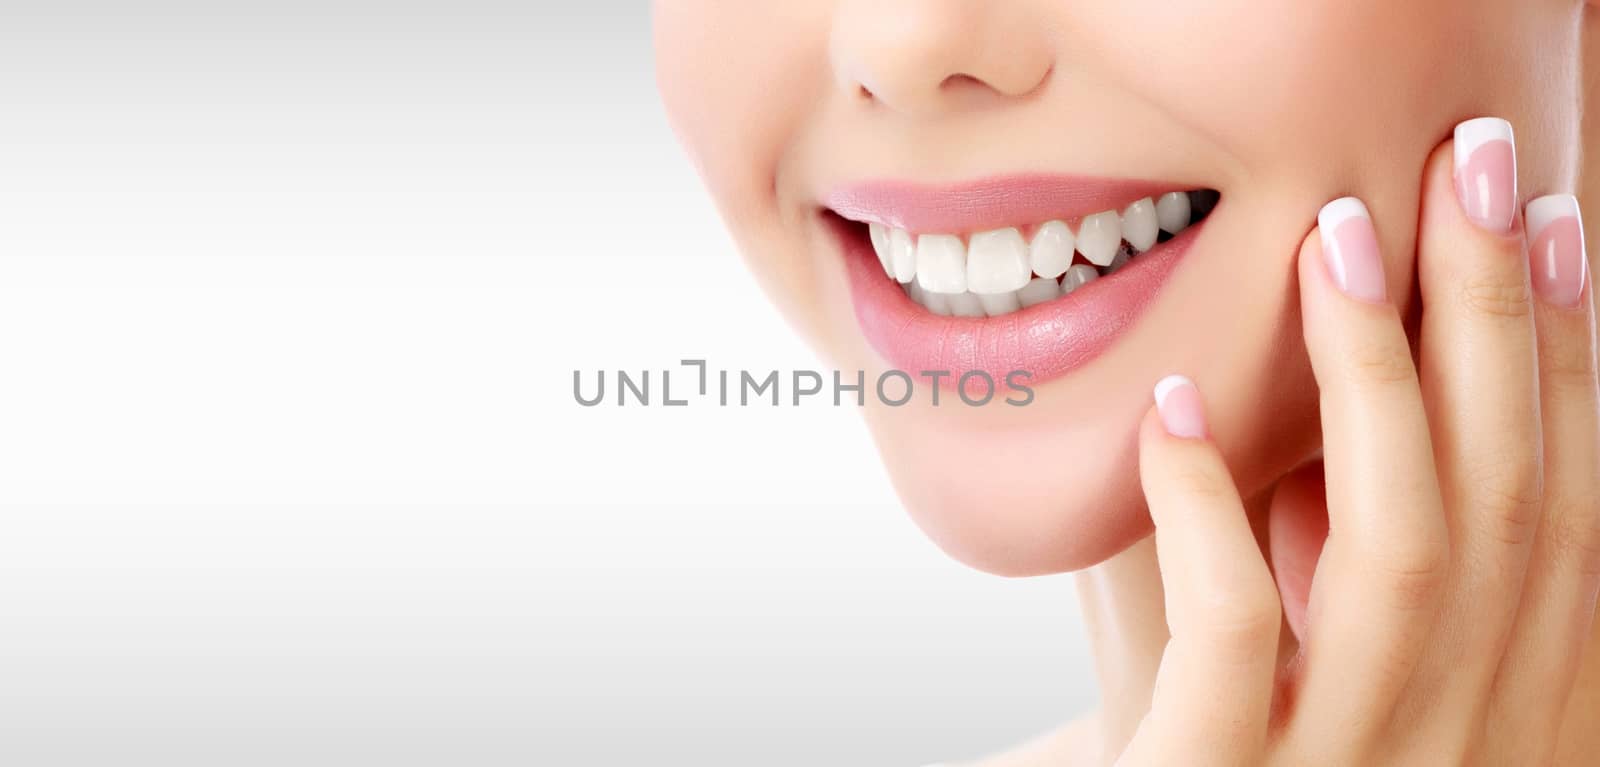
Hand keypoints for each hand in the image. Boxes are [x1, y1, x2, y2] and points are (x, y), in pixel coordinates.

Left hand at [1124, 120, 1597, 765]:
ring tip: (1336, 237)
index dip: (1569, 363)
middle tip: (1471, 165)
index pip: (1557, 515)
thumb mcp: (1304, 677)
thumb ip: (1328, 573)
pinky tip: (1173, 408)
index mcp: (1503, 720)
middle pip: (1502, 508)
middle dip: (1501, 323)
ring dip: (1378, 383)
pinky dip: (1207, 513)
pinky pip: (1236, 643)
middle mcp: (1459, 750)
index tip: (1553, 221)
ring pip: (1402, 558)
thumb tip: (1323, 414)